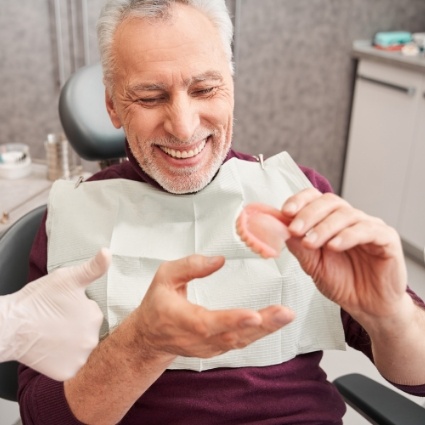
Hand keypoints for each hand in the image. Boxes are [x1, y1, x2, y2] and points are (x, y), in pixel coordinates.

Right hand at [0, 248, 110, 380]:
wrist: (9, 326)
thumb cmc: (37, 300)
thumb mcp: (67, 278)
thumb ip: (93, 267)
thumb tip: (108, 252)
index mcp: (95, 316)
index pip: (92, 312)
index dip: (77, 309)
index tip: (62, 307)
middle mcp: (93, 340)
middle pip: (88, 331)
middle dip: (76, 326)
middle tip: (56, 321)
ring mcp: (80, 359)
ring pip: (81, 348)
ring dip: (72, 343)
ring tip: (53, 334)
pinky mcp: (67, 373)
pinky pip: (71, 365)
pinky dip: (63, 359)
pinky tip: (51, 349)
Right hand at [131, 255, 294, 359]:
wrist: (150, 337)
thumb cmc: (157, 305)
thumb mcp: (164, 277)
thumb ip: (189, 266)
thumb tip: (219, 260)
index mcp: (183, 320)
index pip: (209, 323)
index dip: (232, 320)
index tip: (254, 315)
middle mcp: (198, 338)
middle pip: (233, 335)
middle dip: (262, 325)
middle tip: (285, 313)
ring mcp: (209, 347)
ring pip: (240, 341)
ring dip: (266, 329)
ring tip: (286, 315)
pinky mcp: (217, 348)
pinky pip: (240, 342)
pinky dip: (259, 333)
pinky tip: (275, 322)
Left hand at [281, 188, 406, 321]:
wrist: (367, 306)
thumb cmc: (342, 282)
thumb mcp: (312, 265)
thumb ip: (298, 246)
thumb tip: (279, 228)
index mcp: (330, 220)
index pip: (315, 198)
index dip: (300, 201)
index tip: (285, 212)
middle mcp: (350, 219)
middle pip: (329, 202)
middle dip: (308, 214)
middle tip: (295, 229)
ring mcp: (369, 226)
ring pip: (346, 214)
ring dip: (324, 227)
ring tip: (310, 242)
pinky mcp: (387, 239)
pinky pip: (368, 230)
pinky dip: (348, 236)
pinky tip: (334, 246)